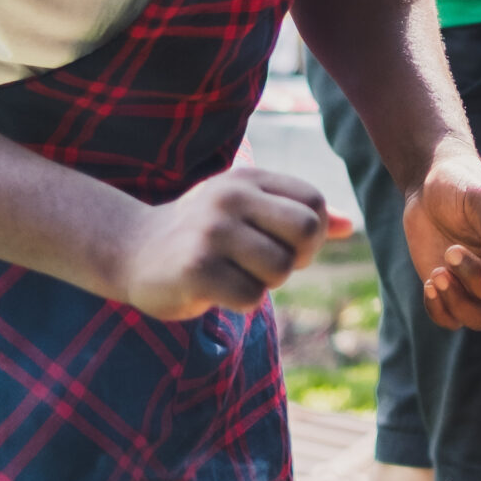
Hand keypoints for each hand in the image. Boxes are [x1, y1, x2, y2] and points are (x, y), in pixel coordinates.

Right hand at [117, 168, 331, 319]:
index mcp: (248, 178)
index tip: (284, 246)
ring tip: (233, 273)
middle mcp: (230, 197)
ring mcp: (211, 231)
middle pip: (306, 232)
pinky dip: (240, 302)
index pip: (314, 203)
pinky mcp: (195, 268)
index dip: (312, 234)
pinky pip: (251, 297)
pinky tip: (215, 290)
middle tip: (267, 265)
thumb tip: (349, 226)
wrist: (131, 251)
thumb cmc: (203, 233)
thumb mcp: (248, 210)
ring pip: (280, 268)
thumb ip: (297, 213)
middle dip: (296, 259)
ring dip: (264, 283)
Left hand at [402, 147, 480, 329]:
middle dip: (475, 282)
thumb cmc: (464, 184)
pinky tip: (430, 283)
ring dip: (458, 302)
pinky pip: (451, 320)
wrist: (428, 185)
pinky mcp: (452, 291)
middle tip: (451, 251)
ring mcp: (478, 285)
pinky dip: (439, 309)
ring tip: (438, 273)